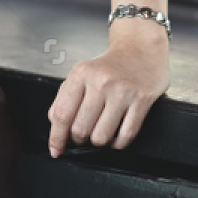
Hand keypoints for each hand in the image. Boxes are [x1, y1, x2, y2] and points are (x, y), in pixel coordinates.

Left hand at [47, 20, 168, 156]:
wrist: (142, 48)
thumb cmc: (111, 65)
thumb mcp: (82, 72)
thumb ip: (65, 97)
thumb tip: (55, 125)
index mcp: (81, 74)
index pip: (62, 114)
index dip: (57, 137)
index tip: (56, 149)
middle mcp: (101, 81)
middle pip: (80, 130)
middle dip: (80, 139)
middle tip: (84, 135)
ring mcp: (123, 91)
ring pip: (102, 137)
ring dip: (99, 142)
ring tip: (101, 132)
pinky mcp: (142, 100)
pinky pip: (126, 136)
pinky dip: (118, 143)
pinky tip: (116, 135)